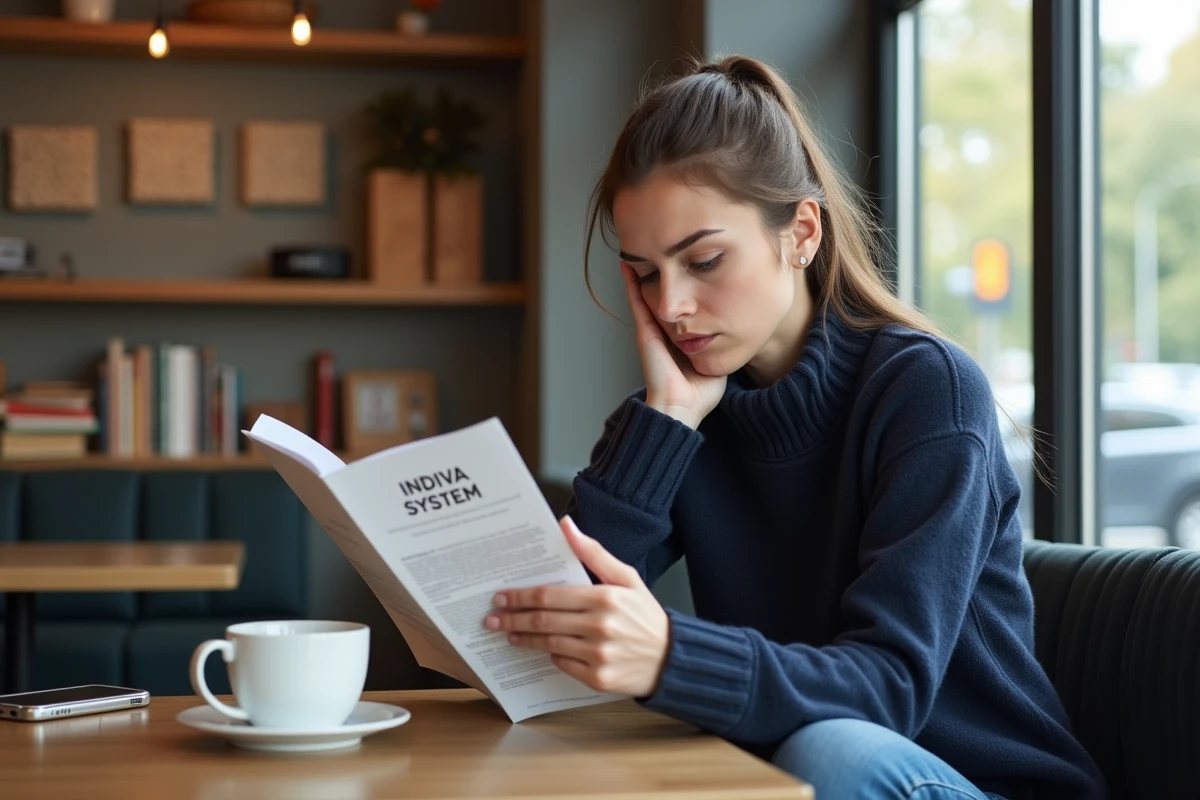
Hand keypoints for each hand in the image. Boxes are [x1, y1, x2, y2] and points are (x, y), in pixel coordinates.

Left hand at [484, 516, 669, 697]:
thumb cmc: (645, 615)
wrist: (671, 658)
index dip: (521, 596)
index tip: (502, 597)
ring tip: (508, 634)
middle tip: (493, 618)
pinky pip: (562, 663)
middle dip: (513, 619)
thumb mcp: (626, 578)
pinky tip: (542, 648)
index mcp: (605, 598)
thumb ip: (593, 553)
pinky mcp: (598, 678)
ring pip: (548, 644)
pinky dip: (550, 654)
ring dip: (524, 638)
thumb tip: (565, 526)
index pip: (550, 595)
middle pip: (543, 620)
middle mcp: (600, 626)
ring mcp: (598, 655)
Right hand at [621, 262, 725, 428]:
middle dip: (663, 274)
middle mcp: (664, 330)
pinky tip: (628, 263)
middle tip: (662, 248)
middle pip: (663, 295)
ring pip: (648, 293)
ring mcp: (652, 329)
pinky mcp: (645, 330)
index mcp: (681, 337)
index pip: (682, 307)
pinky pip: (637, 301)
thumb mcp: (719, 360)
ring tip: (643, 247)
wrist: (682, 406)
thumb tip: (741, 330)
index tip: (689, 265)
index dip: (684, 287)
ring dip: (645, 272)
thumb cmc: (700, 392)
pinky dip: (631, 282)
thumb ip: (725, 344)